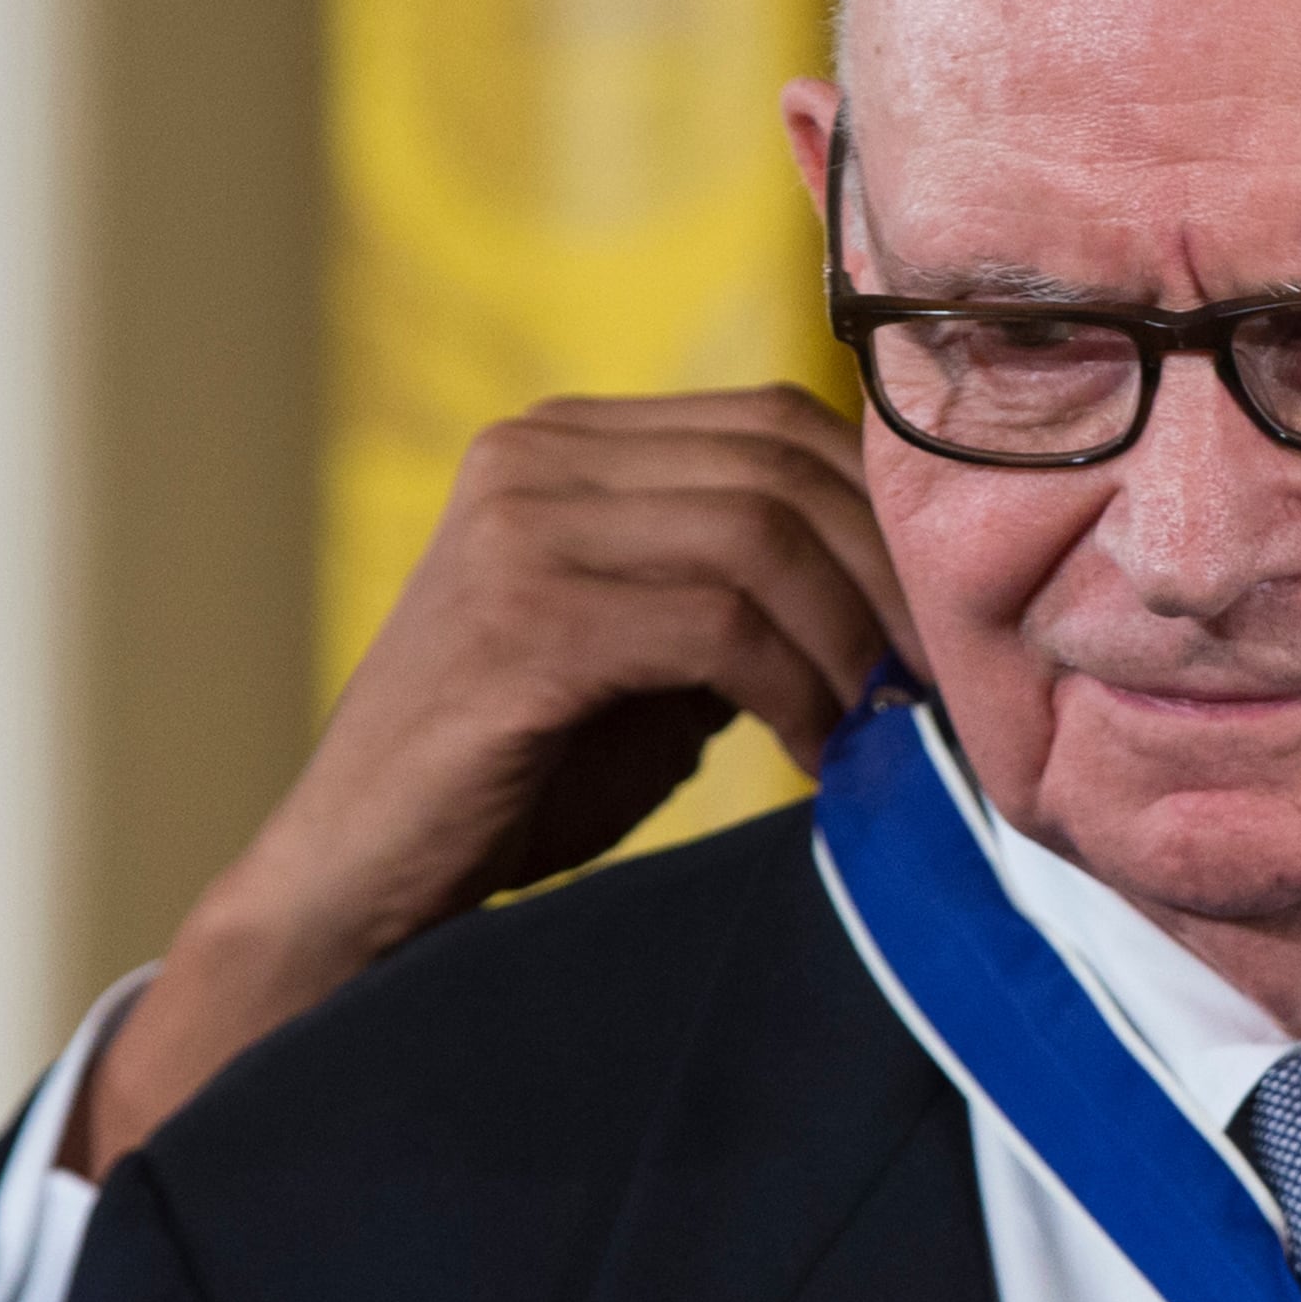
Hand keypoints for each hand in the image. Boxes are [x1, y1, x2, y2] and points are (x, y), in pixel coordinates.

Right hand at [64, 385, 911, 1176]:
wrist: (356, 880)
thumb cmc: (518, 775)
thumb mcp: (648, 651)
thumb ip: (741, 591)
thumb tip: (905, 590)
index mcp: (565, 441)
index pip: (777, 420)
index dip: (882, 512)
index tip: (944, 621)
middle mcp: (533, 456)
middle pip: (781, 467)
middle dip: (885, 578)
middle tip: (941, 684)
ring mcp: (518, 530)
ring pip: (760, 538)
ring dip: (850, 639)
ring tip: (884, 724)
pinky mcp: (520, 623)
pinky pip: (717, 625)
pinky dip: (794, 687)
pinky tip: (816, 751)